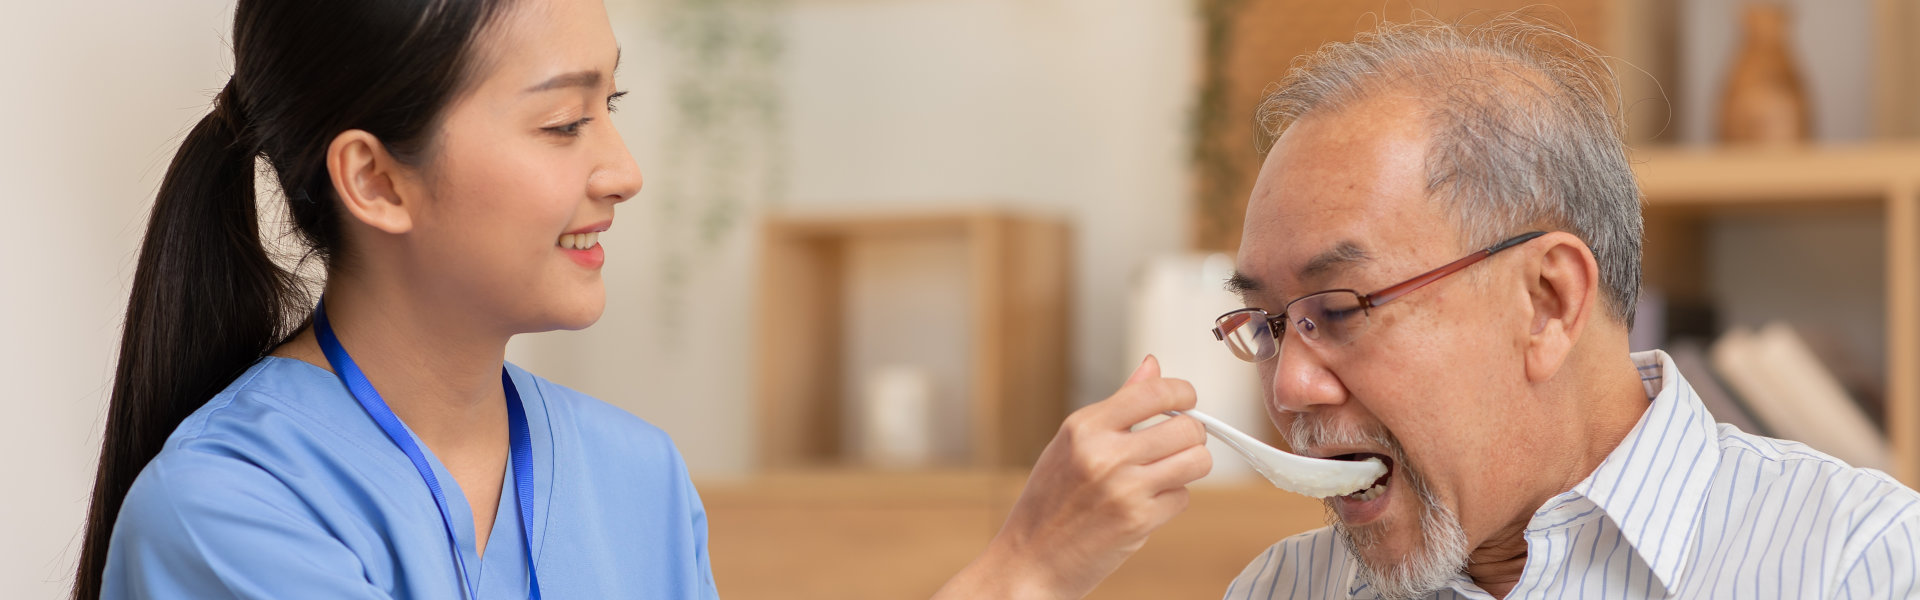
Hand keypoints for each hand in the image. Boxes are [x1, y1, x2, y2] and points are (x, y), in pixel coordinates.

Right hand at [934, 355, 1211, 599]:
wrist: (1029, 561)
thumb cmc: (1048, 503)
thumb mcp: (1071, 444)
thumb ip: (1117, 406)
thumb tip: (1152, 365)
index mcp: (1084, 427)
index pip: (1153, 392)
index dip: (1182, 392)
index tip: (1187, 399)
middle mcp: (1104, 453)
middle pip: (1187, 428)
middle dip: (1191, 436)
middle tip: (1178, 445)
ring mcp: (1124, 488)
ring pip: (1196, 461)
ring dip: (1190, 467)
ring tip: (1168, 473)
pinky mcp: (1139, 520)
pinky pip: (1183, 498)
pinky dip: (1172, 501)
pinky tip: (1146, 505)